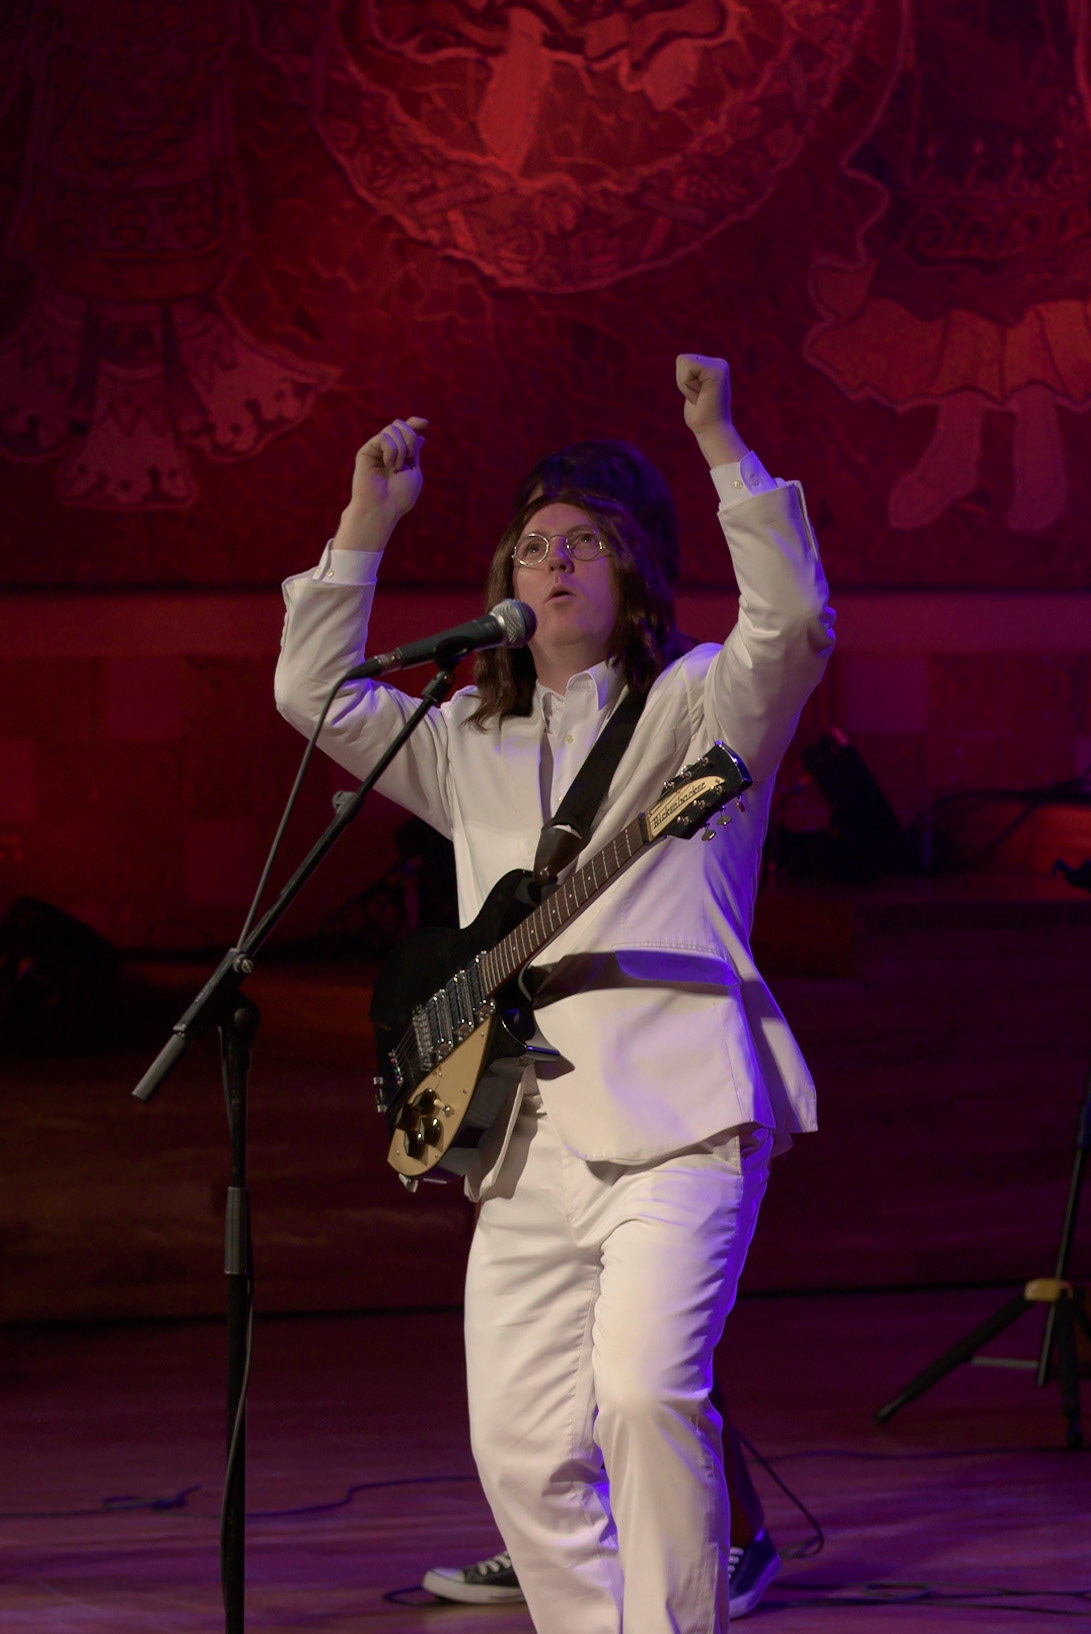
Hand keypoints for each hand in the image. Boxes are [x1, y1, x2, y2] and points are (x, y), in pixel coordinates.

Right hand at [334, 415, 428, 550]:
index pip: (406, 431)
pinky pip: (383, 437)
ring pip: (393, 428)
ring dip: (401, 448)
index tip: (425, 423)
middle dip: (410, 437)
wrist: (382, 507)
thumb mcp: (413, 471)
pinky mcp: (366, 451)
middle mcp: (387, 451)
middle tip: (408, 458)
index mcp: (400, 455)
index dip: (414, 423)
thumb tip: (420, 435)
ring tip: (396, 467)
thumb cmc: (399, 496)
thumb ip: (414, 452)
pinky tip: (388, 464)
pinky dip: (391, 450)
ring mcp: (376, 450)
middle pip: (400, 425)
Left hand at [675, 355, 746, 466]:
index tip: (697, 396)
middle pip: (681, 359)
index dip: (682, 381)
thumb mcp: (692, 391)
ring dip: (685, 384)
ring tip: (700, 398)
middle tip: (698, 398)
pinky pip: (688, 367)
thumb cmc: (700, 417)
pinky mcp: (717, 371)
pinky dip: (687, 385)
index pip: (683, 360)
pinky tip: (700, 396)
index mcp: (714, 366)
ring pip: (683, 362)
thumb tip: (681, 360)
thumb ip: (689, 375)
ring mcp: (720, 365)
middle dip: (682, 382)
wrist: (712, 431)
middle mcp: (719, 363)